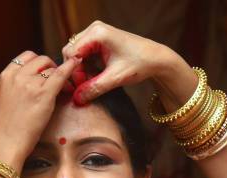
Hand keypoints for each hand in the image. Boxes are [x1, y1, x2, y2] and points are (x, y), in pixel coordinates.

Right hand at [0, 51, 79, 163]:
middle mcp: (18, 75)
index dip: (39, 64)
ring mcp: (31, 83)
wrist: (2, 144)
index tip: (45, 72)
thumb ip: (16, 89)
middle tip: (58, 81)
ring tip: (66, 88)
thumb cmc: (3, 130)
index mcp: (5, 76)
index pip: (27, 58)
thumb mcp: (4, 101)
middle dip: (51, 67)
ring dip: (60, 75)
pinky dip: (70, 67)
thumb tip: (32, 87)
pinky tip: (77, 64)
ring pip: (52, 68)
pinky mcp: (44, 94)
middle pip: (41, 59)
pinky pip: (61, 75)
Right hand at [61, 21, 179, 104]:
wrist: (156, 59)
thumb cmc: (139, 64)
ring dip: (80, 69)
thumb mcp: (115, 78)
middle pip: (71, 51)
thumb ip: (94, 88)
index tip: (81, 86)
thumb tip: (76, 99)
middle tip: (85, 86)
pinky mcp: (98, 39)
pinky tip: (94, 76)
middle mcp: (94, 28)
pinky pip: (83, 52)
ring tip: (90, 82)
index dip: (73, 72)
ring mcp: (96, 32)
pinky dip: (85, 65)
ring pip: (76, 53)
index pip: (71, 53)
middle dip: (76, 70)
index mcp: (97, 33)